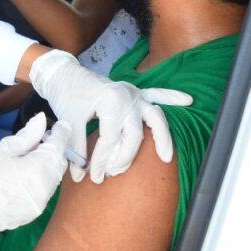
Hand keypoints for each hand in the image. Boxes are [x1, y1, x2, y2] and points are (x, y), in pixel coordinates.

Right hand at [0, 115, 72, 240]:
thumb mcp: (3, 149)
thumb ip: (27, 134)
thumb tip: (42, 120)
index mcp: (39, 169)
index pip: (58, 146)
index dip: (61, 133)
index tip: (62, 125)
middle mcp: (45, 189)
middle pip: (57, 164)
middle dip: (53, 150)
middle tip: (41, 139)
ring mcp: (39, 204)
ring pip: (51, 180)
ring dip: (46, 166)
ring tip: (30, 157)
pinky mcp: (32, 214)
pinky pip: (42, 193)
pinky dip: (39, 181)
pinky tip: (23, 176)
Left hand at [29, 50, 192, 183]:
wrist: (64, 75)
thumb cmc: (66, 96)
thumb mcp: (69, 123)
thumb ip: (76, 150)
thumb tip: (78, 176)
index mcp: (109, 102)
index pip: (110, 140)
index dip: (101, 161)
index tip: (93, 176)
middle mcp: (126, 97)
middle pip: (134, 135)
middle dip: (124, 158)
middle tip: (112, 173)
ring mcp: (133, 93)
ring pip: (155, 118)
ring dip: (162, 138)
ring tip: (165, 157)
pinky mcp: (134, 91)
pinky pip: (157, 94)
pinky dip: (172, 96)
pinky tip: (187, 100)